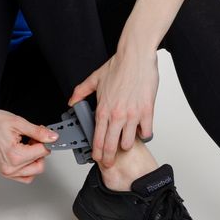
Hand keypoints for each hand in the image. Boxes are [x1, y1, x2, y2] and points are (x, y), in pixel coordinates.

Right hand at [0, 106, 58, 183]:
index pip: (43, 152)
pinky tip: (23, 154)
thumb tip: (52, 137)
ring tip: (25, 145)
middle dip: (39, 149)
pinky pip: (24, 176)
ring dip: (34, 158)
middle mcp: (10, 168)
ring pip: (33, 171)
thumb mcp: (17, 122)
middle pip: (40, 163)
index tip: (39, 132)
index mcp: (14, 155)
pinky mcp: (5, 172)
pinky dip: (28, 167)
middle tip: (31, 137)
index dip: (44, 139)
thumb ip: (38, 131)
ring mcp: (7, 172)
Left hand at [68, 48, 158, 167]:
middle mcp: (117, 115)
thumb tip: (72, 101)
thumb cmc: (119, 66)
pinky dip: (143, 134)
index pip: (98, 138)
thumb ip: (81, 92)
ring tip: (126, 142)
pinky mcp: (147, 111)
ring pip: (129, 142)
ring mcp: (132, 115)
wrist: (136, 57)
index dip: (97, 152)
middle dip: (109, 158)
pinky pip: (146, 132)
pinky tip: (141, 131)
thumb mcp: (95, 78)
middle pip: (112, 146)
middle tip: (110, 163)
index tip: (97, 158)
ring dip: (127, 145)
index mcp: (103, 109)